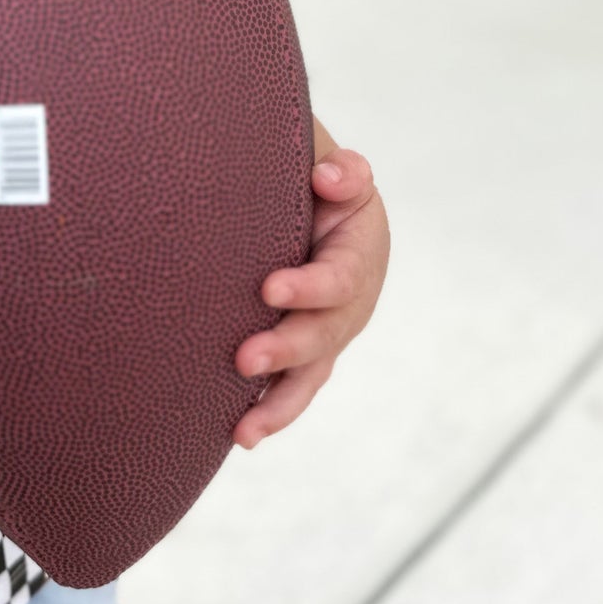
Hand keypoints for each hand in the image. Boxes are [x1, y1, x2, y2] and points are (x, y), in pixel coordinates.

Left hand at [231, 141, 389, 449]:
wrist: (307, 199)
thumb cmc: (314, 179)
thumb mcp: (338, 167)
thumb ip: (344, 171)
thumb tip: (329, 179)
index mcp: (361, 251)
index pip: (339, 278)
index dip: (309, 287)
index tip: (269, 288)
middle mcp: (350, 301)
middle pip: (325, 335)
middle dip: (285, 349)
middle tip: (243, 357)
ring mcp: (328, 331)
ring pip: (310, 376)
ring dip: (277, 403)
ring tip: (244, 428)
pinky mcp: (305, 352)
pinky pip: (291, 389)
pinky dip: (269, 413)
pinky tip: (241, 436)